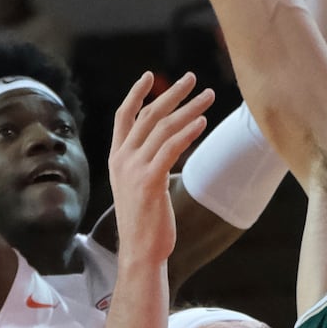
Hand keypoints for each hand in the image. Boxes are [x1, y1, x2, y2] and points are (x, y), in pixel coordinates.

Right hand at [109, 72, 213, 267]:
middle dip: (172, 93)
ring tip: (209, 95)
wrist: (140, 251)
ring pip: (163, 128)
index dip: (136, 94)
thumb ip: (148, 164)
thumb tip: (166, 149)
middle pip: (148, 115)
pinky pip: (171, 148)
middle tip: (192, 78)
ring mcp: (134, 169)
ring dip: (189, 108)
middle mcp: (122, 159)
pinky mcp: (149, 181)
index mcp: (117, 159)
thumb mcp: (141, 186)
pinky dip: (188, 132)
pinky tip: (202, 121)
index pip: (124, 117)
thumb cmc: (146, 222)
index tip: (150, 76)